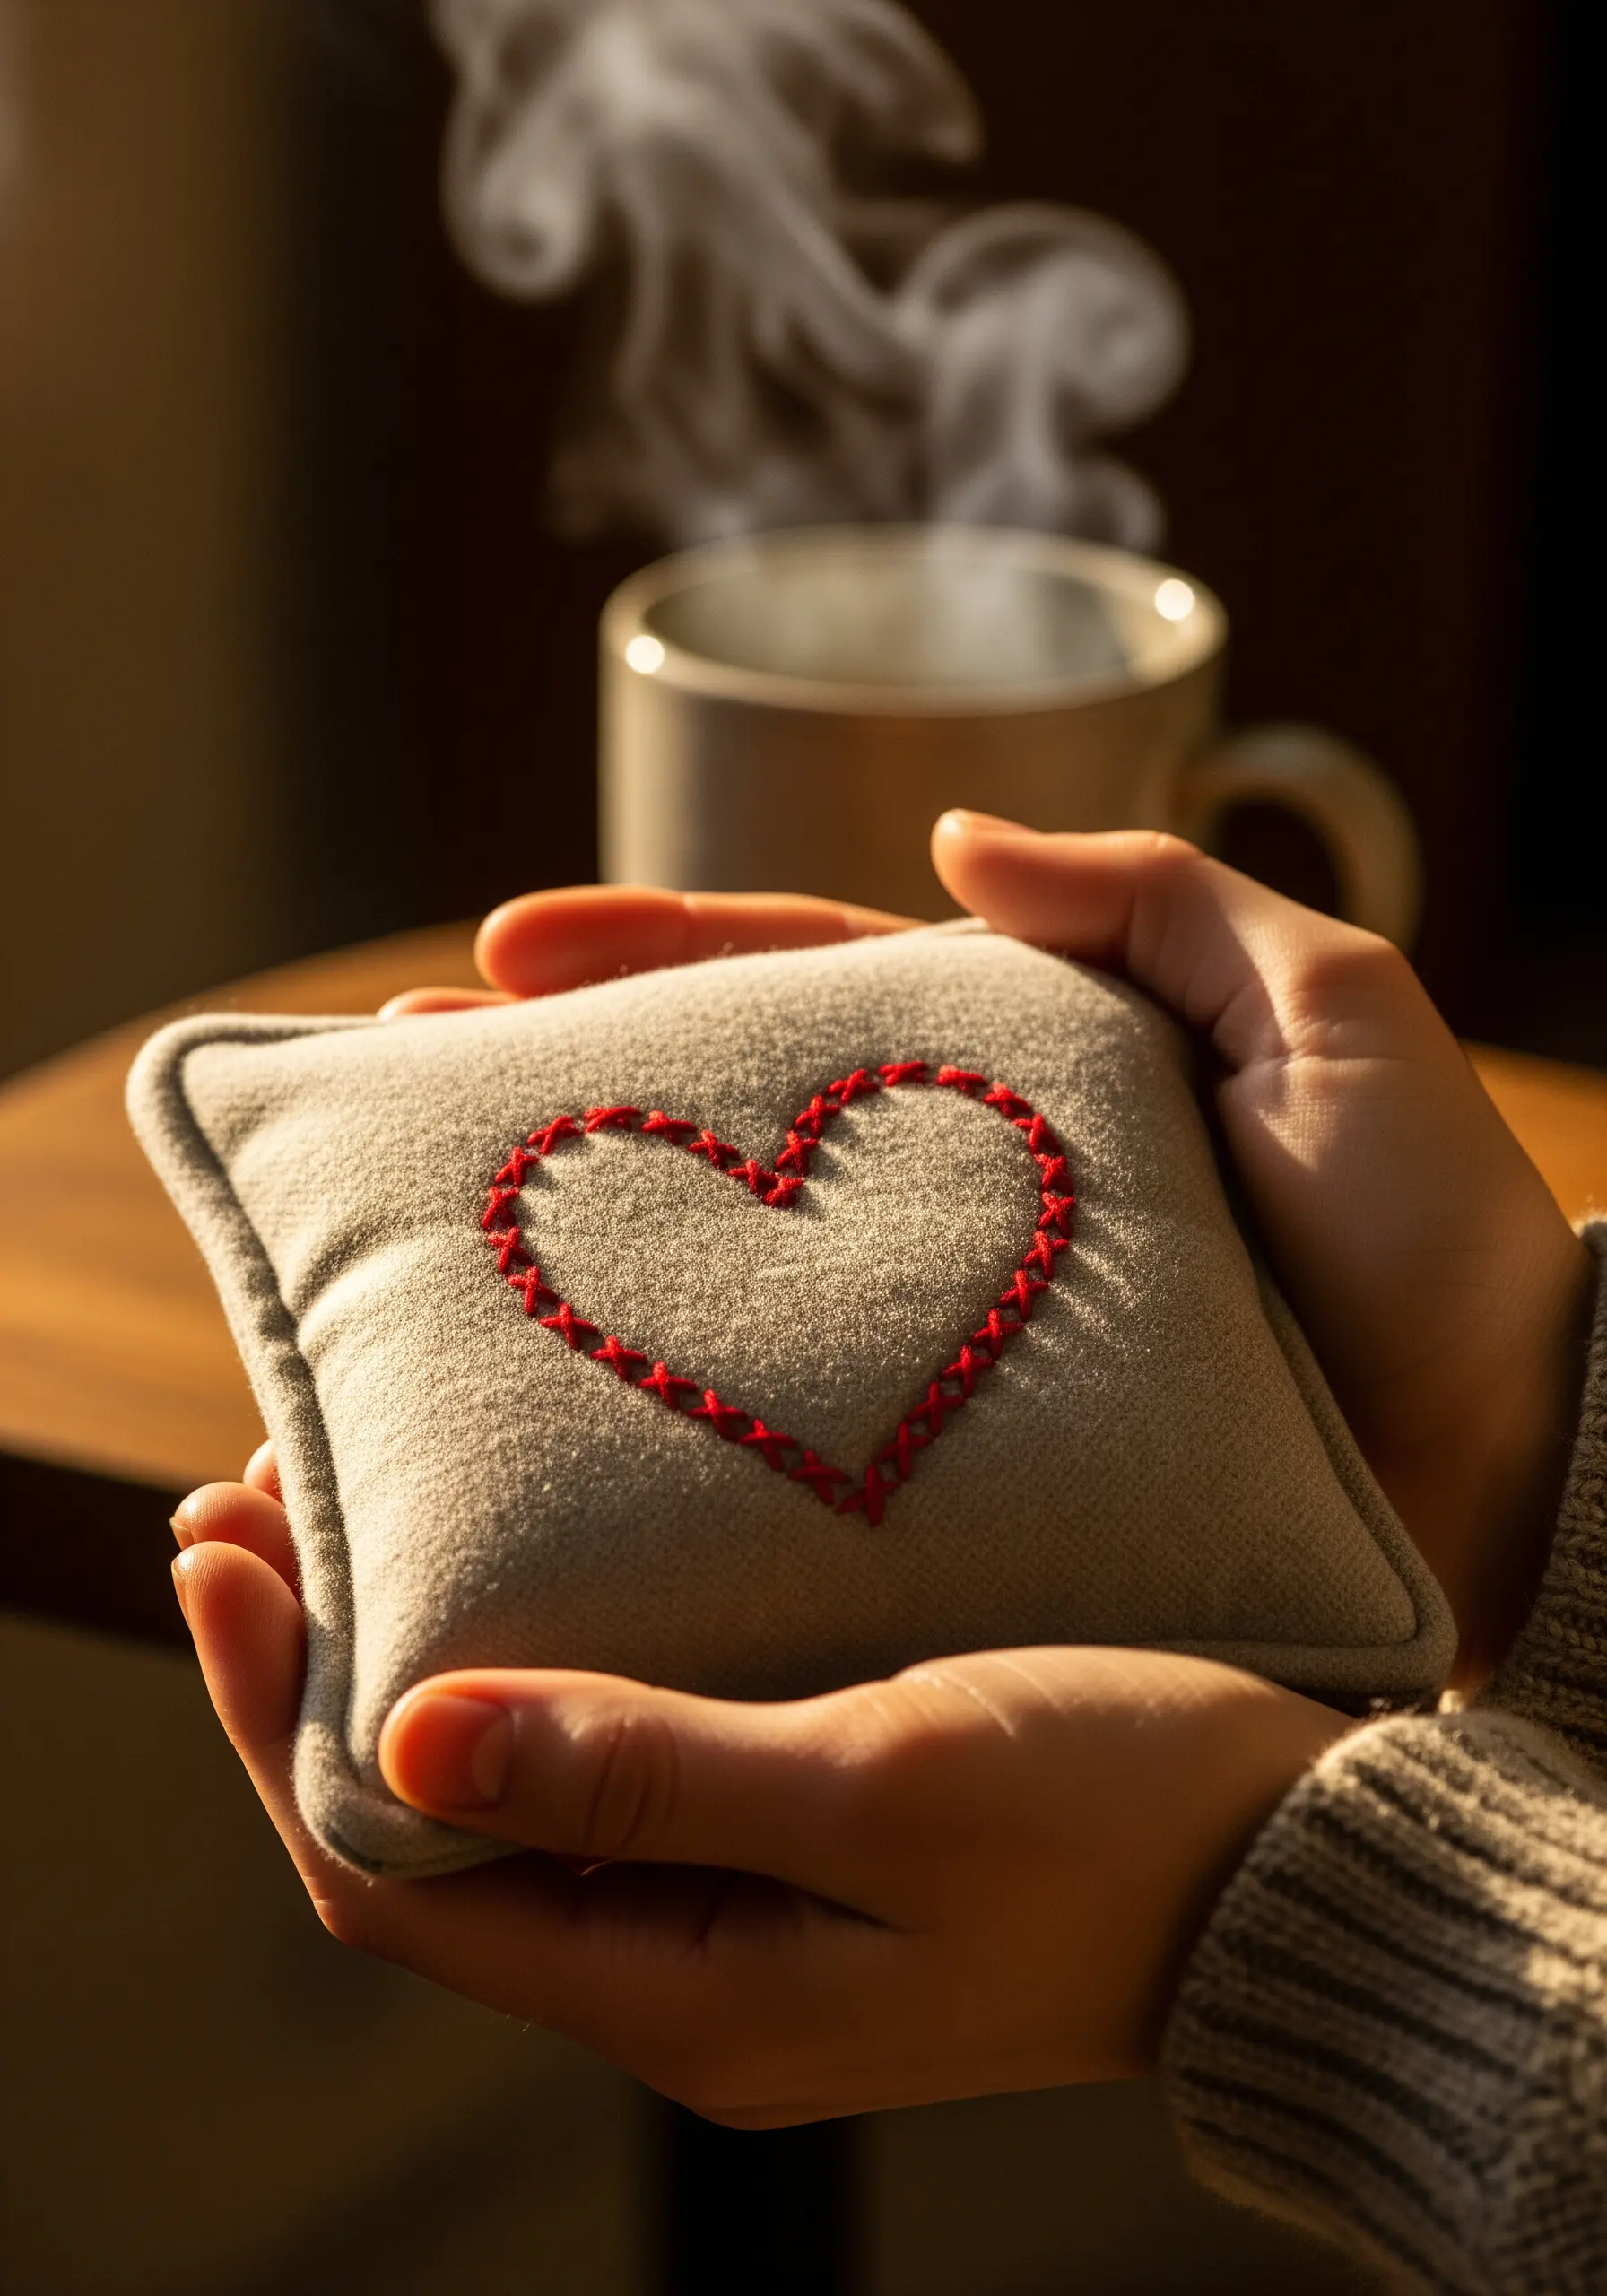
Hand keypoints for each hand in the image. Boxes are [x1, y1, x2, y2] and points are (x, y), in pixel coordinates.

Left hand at [172, 1460, 1343, 2123]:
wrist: (1306, 1874)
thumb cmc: (1126, 1820)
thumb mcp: (885, 1786)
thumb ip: (648, 1769)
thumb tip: (416, 1725)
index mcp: (681, 1994)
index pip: (387, 1867)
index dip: (269, 1711)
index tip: (217, 1539)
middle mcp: (683, 1973)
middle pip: (423, 1831)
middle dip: (313, 1670)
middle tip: (252, 1489)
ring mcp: (739, 1913)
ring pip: (508, 1789)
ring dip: (420, 1651)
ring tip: (358, 1498)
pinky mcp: (800, 1842)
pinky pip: (608, 1765)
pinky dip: (538, 1661)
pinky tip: (531, 1557)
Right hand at [399, 823, 1591, 1683]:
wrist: (1520, 1465)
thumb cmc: (1434, 1238)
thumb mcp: (1328, 1013)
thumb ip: (1158, 899)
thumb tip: (955, 827)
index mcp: (1029, 1069)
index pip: (808, 985)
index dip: (654, 958)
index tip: (499, 956)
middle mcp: (968, 1188)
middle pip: (735, 1109)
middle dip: (568, 1081)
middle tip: (404, 1079)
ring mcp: (958, 1320)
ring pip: (745, 1251)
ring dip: (600, 1231)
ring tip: (441, 1227)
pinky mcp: (971, 1452)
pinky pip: (808, 1403)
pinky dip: (693, 1391)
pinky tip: (581, 1400)